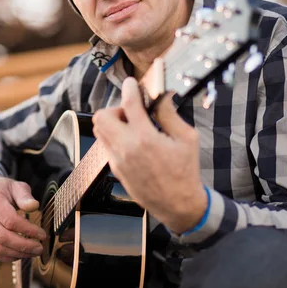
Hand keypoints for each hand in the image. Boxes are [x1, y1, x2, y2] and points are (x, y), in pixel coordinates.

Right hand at [0, 172, 46, 261]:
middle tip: (40, 248)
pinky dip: (10, 257)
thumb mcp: (16, 186)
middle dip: (24, 246)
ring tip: (34, 252)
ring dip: (19, 254)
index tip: (42, 234)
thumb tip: (34, 206)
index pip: (10, 220)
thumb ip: (25, 196)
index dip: (28, 230)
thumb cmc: (3, 189)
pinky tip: (23, 253)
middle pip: (3, 238)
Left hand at [92, 77, 207, 234]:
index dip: (129, 88)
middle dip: (116, 108)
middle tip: (132, 112)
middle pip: (102, 116)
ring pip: (99, 130)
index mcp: (145, 138)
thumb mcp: (187, 139)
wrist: (178, 204)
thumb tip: (162, 96)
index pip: (128, 104)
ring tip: (132, 126)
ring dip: (113, 122)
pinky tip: (133, 141)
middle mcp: (126, 148)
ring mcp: (117, 160)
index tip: (132, 83)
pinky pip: (105, 144)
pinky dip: (115, 136)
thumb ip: (170, 114)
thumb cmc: (185, 172)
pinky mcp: (115, 169)